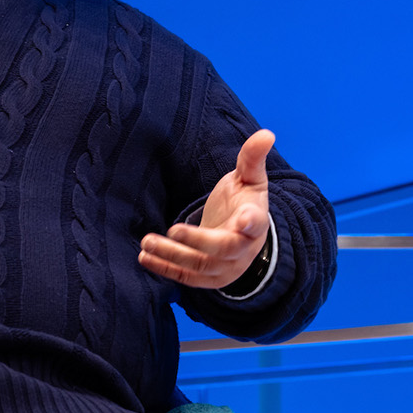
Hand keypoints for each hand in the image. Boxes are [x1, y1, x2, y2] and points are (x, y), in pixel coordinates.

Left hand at [137, 129, 273, 288]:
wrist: (242, 238)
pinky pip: (186, 277)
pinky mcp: (208, 279)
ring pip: (200, 266)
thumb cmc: (244, 203)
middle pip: (223, 249)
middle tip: (172, 230)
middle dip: (197, 241)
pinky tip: (144, 257)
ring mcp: (226, 268)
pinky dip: (164, 269)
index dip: (251, 222)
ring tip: (147, 241)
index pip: (255, 223)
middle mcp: (243, 249)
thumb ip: (252, 158)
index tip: (244, 218)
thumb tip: (267, 133)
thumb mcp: (251, 180)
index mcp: (256, 222)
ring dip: (172, 255)